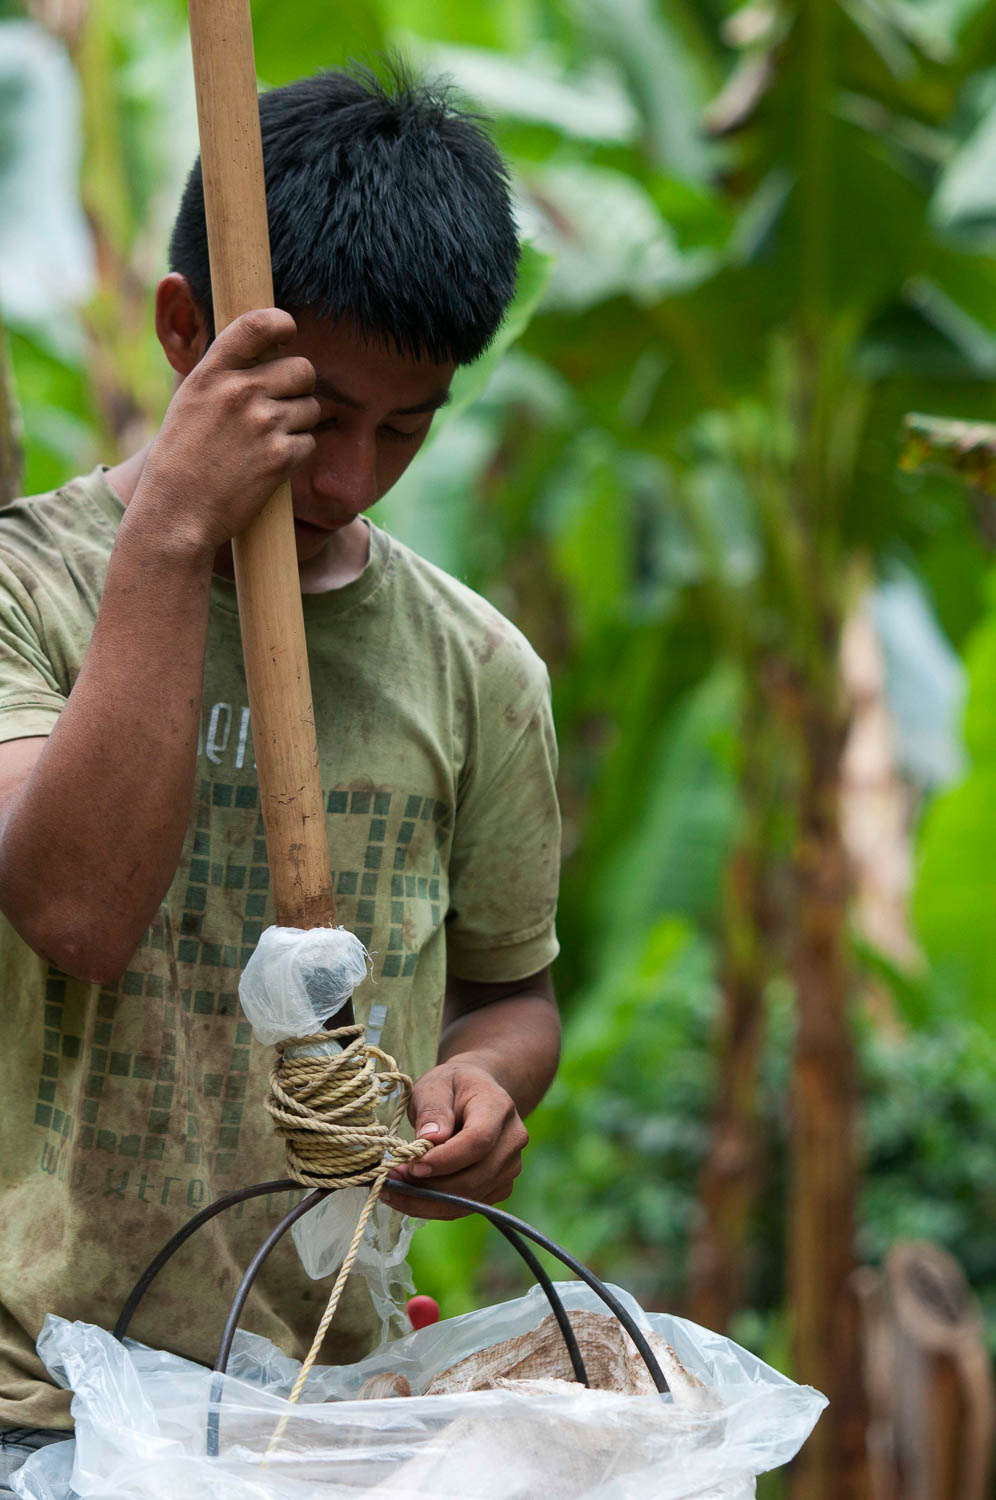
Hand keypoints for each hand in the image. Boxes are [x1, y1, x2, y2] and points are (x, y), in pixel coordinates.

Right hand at [132, 308, 318, 555]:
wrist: (176, 514)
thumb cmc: (179, 460)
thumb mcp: (189, 403)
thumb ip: (223, 376)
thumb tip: (264, 353)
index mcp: (212, 373)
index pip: (257, 324)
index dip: (281, 324)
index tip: (287, 332)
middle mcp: (239, 392)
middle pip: (302, 368)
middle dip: (299, 386)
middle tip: (282, 405)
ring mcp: (262, 424)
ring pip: (310, 407)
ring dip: (299, 423)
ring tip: (268, 442)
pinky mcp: (280, 457)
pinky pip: (309, 443)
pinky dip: (296, 454)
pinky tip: (270, 465)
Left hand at [382, 1060, 528, 1219]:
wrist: (476, 1093)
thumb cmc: (451, 1087)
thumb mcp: (434, 1086)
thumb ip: (432, 1109)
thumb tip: (429, 1140)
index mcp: (498, 1107)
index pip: (479, 1140)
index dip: (446, 1159)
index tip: (412, 1165)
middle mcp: (512, 1140)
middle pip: (475, 1177)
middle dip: (430, 1186)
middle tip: (392, 1179)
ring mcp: (510, 1167)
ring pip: (470, 1199)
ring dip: (428, 1201)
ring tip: (394, 1189)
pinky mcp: (500, 1187)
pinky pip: (466, 1206)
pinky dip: (435, 1207)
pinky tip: (410, 1196)